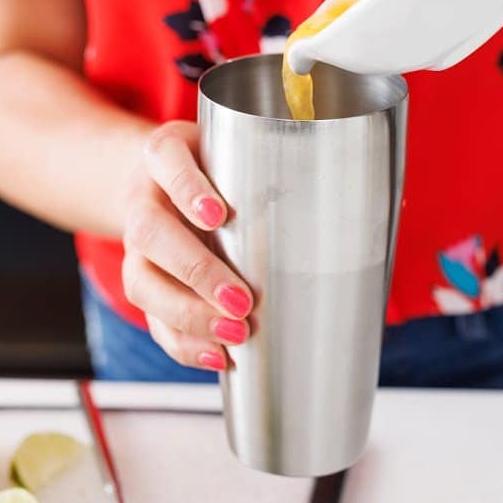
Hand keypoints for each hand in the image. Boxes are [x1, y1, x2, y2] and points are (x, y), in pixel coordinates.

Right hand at [122, 120, 253, 370]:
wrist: (160, 182)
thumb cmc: (213, 168)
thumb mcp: (234, 148)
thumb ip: (276, 162)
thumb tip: (366, 200)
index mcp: (163, 155)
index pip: (166, 159)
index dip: (187, 189)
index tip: (217, 214)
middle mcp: (143, 199)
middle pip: (150, 232)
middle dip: (196, 270)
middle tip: (241, 298)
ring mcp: (136, 245)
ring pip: (141, 282)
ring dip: (189, 314)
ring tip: (235, 332)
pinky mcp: (143, 282)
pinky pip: (152, 319)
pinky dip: (184, 342)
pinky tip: (218, 354)